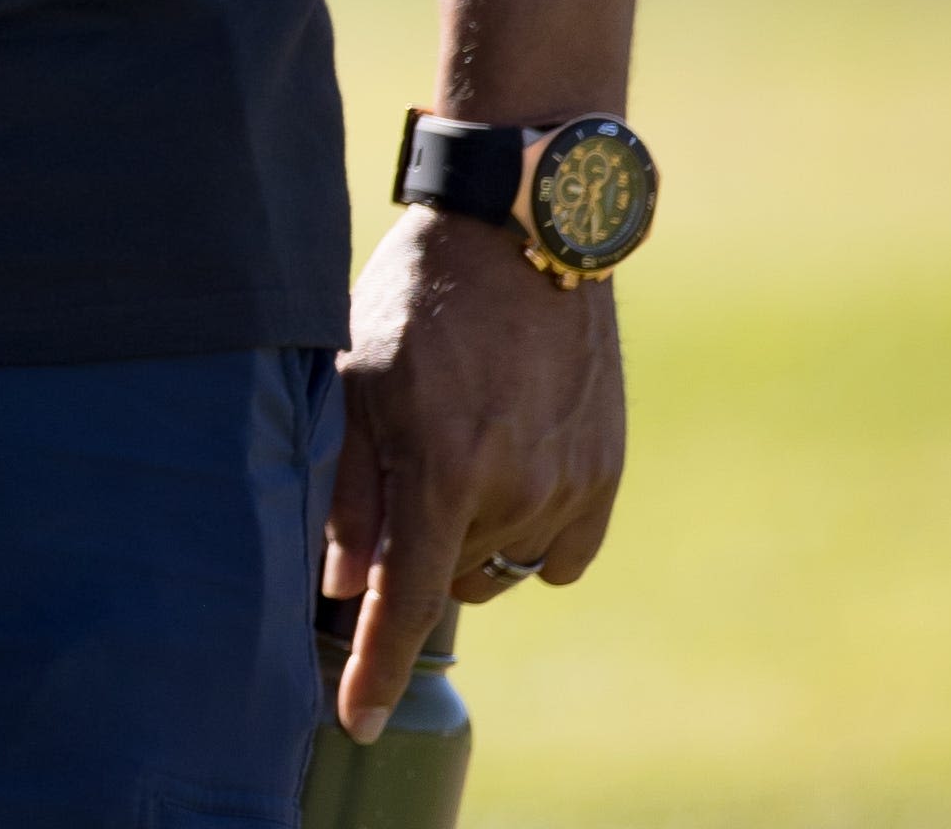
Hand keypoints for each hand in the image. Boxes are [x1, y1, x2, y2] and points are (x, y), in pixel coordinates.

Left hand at [324, 205, 625, 738]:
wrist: (523, 230)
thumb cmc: (417, 296)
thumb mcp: (355, 376)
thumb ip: (347, 486)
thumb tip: (343, 583)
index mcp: (441, 467)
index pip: (402, 599)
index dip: (373, 668)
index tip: (354, 719)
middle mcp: (514, 488)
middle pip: (446, 578)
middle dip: (412, 553)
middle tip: (397, 479)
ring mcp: (570, 484)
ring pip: (502, 567)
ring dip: (468, 540)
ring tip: (450, 455)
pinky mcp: (607, 472)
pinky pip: (560, 553)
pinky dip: (528, 532)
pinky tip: (506, 470)